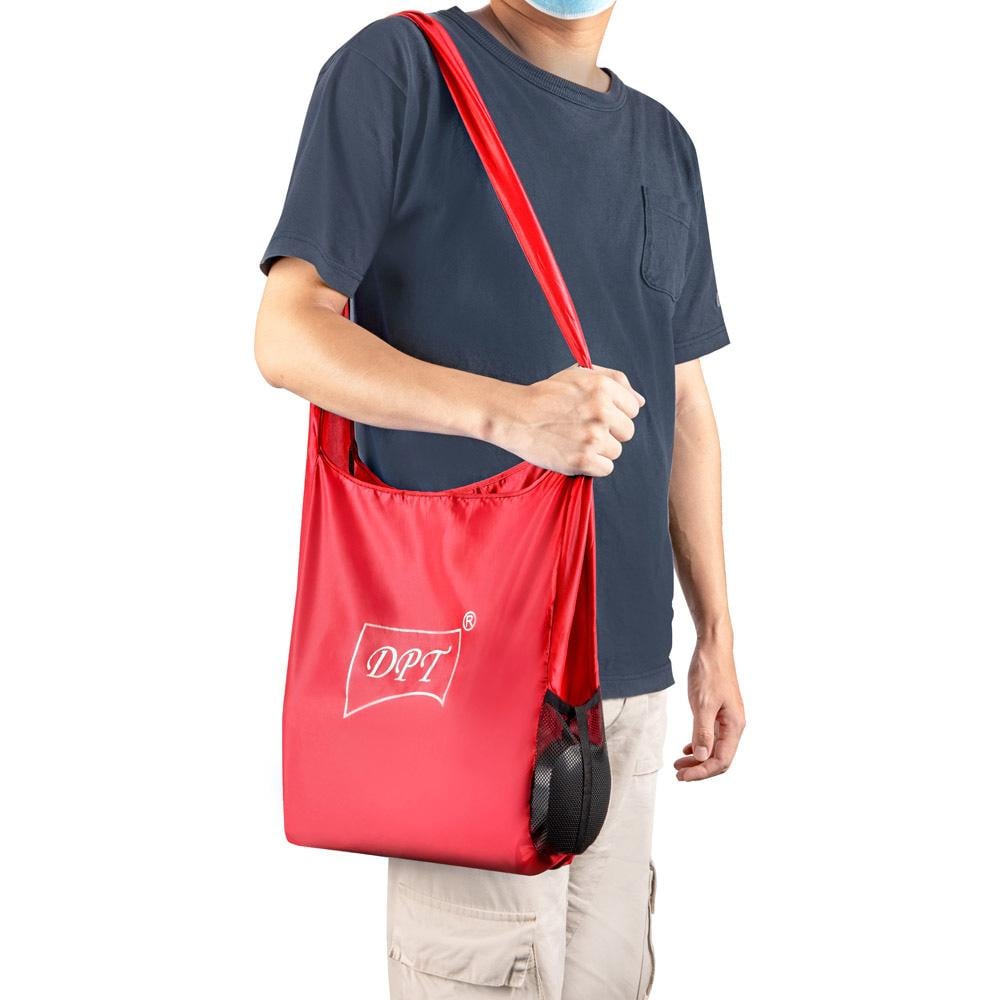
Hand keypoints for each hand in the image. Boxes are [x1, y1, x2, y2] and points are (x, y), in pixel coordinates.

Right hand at [494, 364, 644, 475]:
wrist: (515, 416)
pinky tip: (575, 453)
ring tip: (576, 440)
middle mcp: (601, 411)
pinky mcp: (582, 459)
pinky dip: (592, 465)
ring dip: (600, 450)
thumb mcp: (579, 374)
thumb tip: (640, 402)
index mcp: (602, 387)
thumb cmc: (547, 395)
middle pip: (627, 432)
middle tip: (584, 428)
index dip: (616, 413)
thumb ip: (614, 381)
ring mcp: (592, 437)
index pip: (633, 408)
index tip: (596, 414)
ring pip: (616, 451)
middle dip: (610, 432)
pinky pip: (606, 468)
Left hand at [674, 636, 744, 780]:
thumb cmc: (709, 672)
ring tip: (679, 764)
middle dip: (699, 769)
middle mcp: (734, 725)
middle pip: (719, 758)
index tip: (683, 777)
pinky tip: (687, 748)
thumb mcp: (702, 704)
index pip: (721, 760)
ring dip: (698, 758)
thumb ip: (702, 732)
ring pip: (715, 748)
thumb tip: (702, 757)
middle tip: (678, 774)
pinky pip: (712, 736)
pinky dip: (699, 745)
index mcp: (734, 725)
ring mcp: (727, 719)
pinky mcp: (719, 712)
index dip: (702, 772)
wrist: (713, 649)